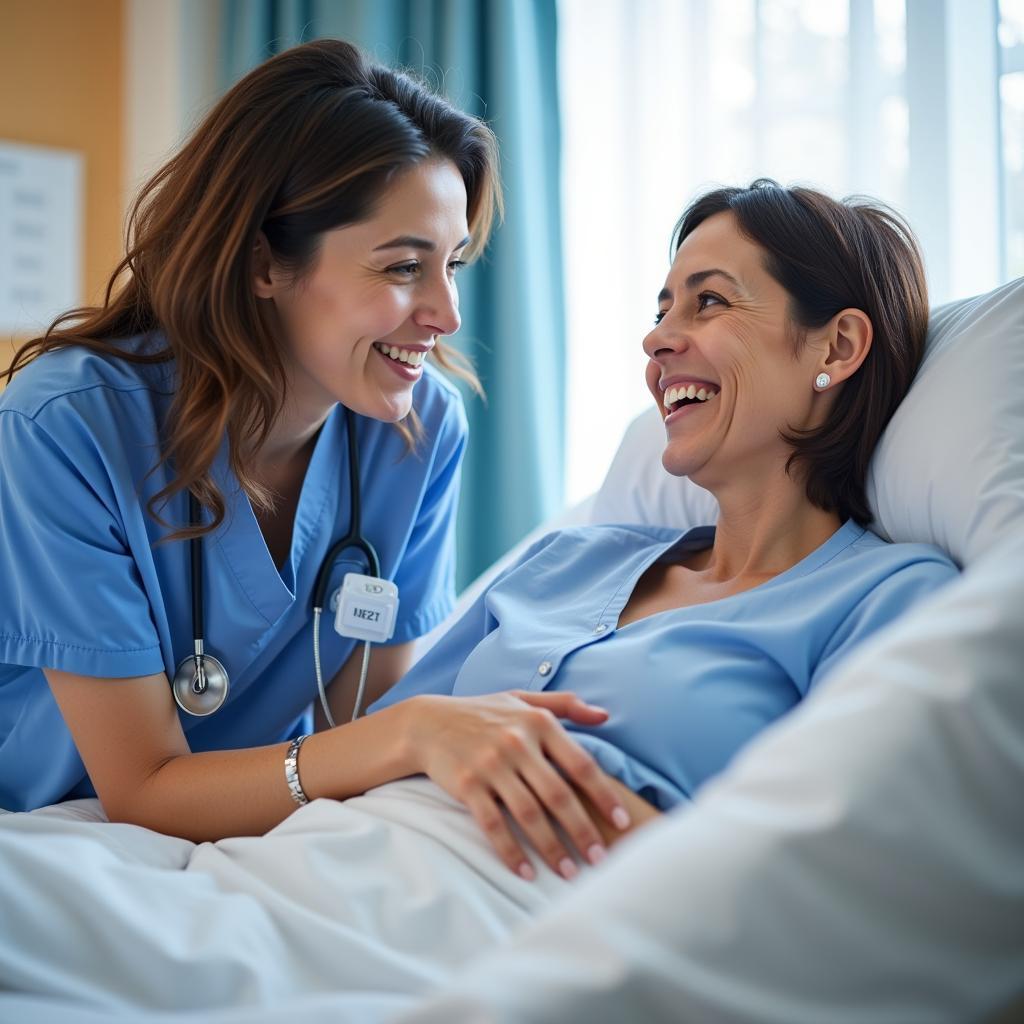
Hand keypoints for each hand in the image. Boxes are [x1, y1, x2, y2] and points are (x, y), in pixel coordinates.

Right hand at [403, 691, 632, 879]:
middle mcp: (517, 743)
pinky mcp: (467, 786)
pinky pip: (493, 825)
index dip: (604, 795)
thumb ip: (565, 705)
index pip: (580, 764)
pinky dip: (511, 851)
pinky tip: (526, 872)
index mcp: (537, 723)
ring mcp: (491, 765)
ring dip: (552, 848)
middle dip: (582, 831)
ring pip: (529, 814)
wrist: (427, 723)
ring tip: (570, 873)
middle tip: (601, 859)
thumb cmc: (482, 712)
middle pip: (558, 795)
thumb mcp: (523, 699)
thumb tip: (605, 716)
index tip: (622, 821)